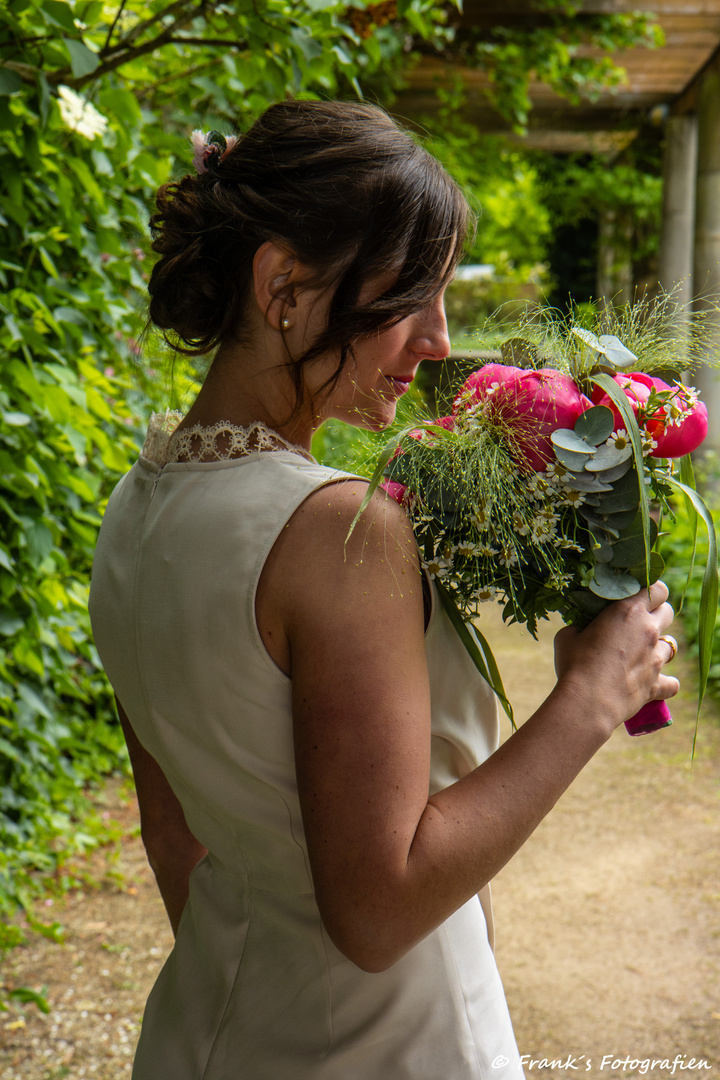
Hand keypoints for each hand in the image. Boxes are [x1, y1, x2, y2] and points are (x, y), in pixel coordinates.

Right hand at [553, 581, 679, 734]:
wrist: (587, 701)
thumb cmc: (574, 663)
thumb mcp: (568, 635)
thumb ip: (581, 626)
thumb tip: (582, 627)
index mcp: (628, 611)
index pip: (657, 588)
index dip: (650, 591)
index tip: (638, 597)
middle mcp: (648, 631)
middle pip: (668, 612)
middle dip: (656, 614)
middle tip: (638, 623)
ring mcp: (656, 658)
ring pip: (671, 645)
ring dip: (658, 646)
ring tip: (642, 653)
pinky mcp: (656, 684)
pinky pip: (673, 683)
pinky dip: (665, 682)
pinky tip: (653, 682)